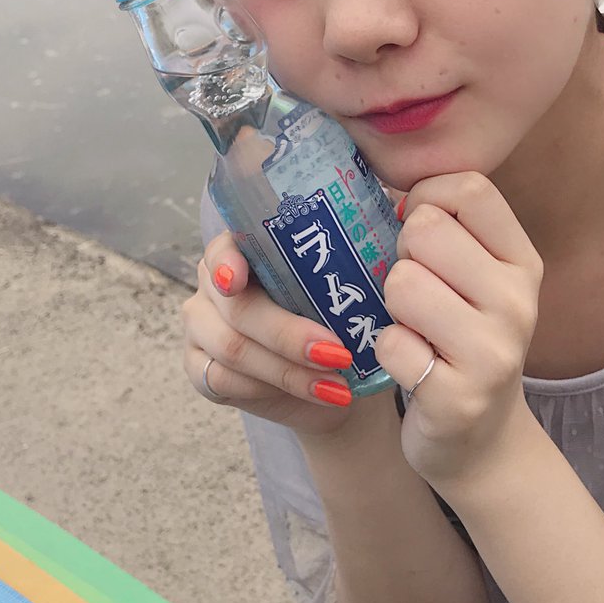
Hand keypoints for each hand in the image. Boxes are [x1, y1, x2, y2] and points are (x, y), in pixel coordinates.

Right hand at [184, 231, 391, 437]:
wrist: (337, 377)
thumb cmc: (344, 313)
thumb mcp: (355, 275)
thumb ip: (360, 243)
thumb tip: (402, 209)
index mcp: (244, 248)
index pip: (224, 247)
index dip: (227, 261)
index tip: (239, 279)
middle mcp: (214, 284)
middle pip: (237, 308)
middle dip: (289, 333)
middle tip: (339, 352)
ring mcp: (201, 328)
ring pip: (232, 349)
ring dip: (290, 369)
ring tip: (339, 380)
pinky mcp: (200, 371)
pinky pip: (222, 381)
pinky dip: (277, 389)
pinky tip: (321, 394)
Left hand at [374, 172, 542, 492]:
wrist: (481, 442)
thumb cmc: (462, 340)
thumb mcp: (475, 280)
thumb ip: (447, 229)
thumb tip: (384, 180)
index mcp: (522, 262)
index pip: (470, 189)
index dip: (425, 198)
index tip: (415, 230)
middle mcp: (517, 301)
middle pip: (426, 228)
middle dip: (402, 254)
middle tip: (415, 290)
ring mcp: (493, 352)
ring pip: (402, 282)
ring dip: (390, 306)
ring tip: (413, 328)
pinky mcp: (457, 396)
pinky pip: (390, 342)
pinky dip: (386, 352)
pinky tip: (410, 366)